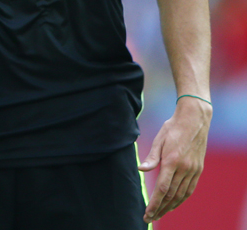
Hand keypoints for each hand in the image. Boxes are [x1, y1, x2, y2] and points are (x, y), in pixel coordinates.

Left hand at [139, 96, 210, 222]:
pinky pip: (189, 189)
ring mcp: (193, 170)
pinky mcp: (198, 169)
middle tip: (149, 218)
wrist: (194, 120)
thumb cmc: (173, 128)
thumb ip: (151, 157)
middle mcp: (184, 168)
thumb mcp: (158, 139)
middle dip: (160, 209)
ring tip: (159, 214)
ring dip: (170, 207)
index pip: (162, 189)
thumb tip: (141, 170)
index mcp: (172, 161)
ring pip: (181, 194)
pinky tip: (174, 204)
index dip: (154, 203)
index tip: (147, 213)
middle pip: (171, 195)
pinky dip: (181, 199)